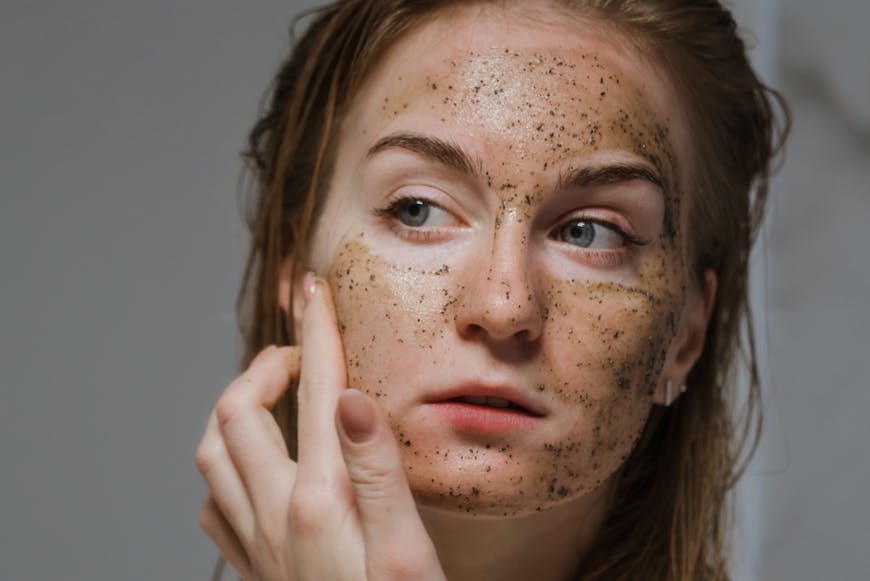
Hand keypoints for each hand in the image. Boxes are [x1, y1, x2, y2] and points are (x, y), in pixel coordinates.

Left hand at [196, 275, 445, 579]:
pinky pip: (215, 504)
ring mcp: (256, 545)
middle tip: (300, 351)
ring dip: (234, 409)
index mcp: (321, 500)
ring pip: (210, 455)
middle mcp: (275, 516)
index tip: (315, 290)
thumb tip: (352, 397)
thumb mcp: (407, 552)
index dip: (316, 333)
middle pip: (236, 414)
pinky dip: (225, 465)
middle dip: (264, 365)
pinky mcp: (255, 569)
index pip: (316, 392)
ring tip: (273, 394)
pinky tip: (254, 466)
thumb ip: (377, 472)